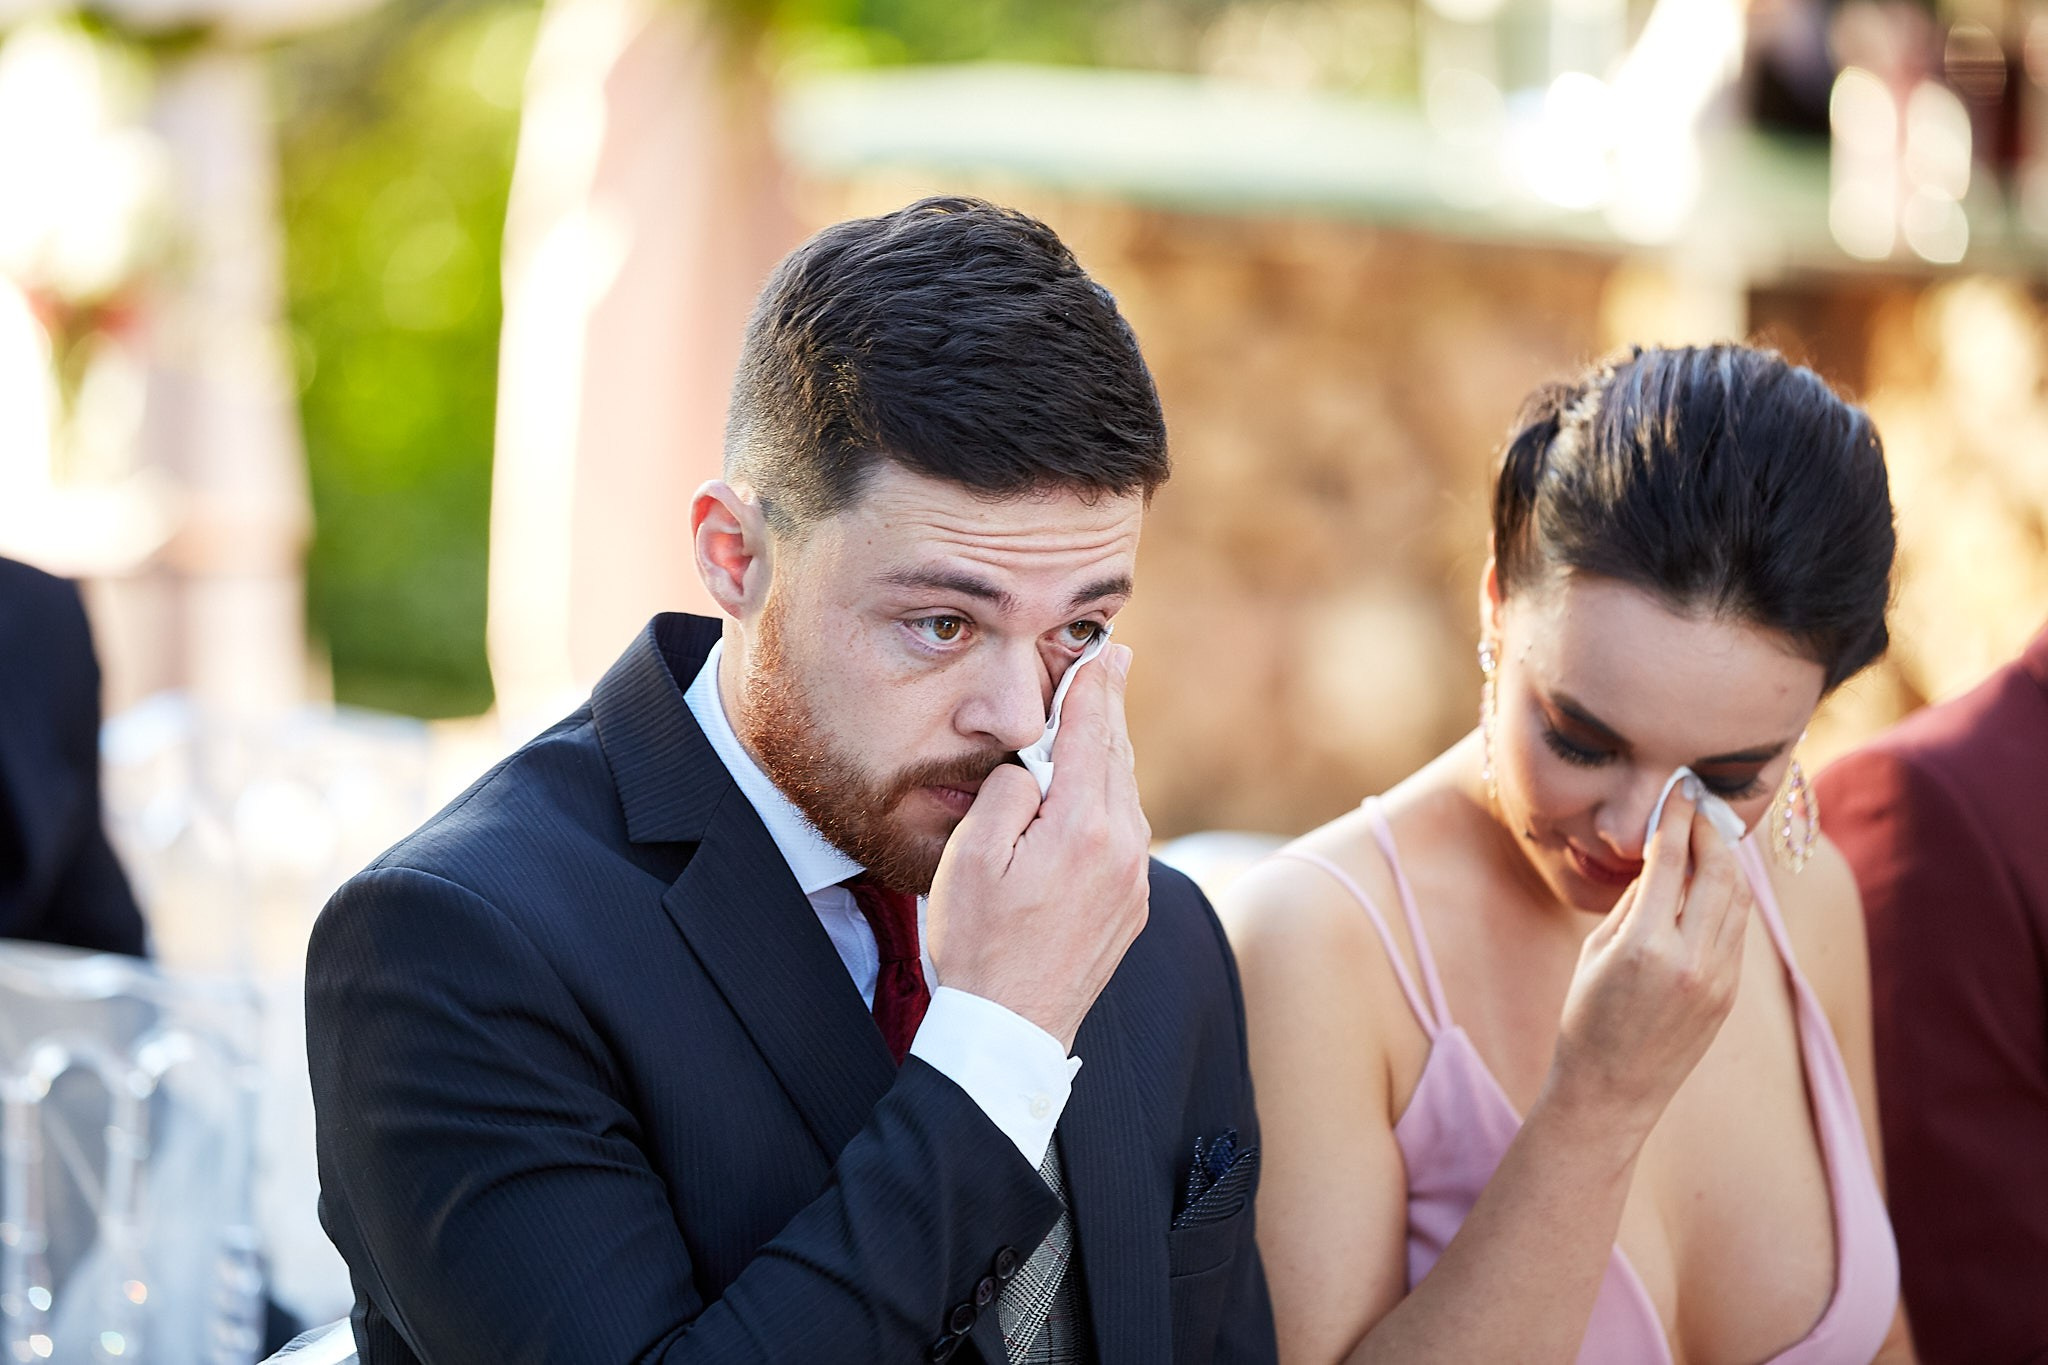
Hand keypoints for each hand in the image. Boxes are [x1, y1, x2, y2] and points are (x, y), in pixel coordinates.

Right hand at [925, 644, 1151, 1048]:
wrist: (1011, 1029)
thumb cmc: (980, 943)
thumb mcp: (972, 857)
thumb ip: (1007, 793)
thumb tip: (1032, 767)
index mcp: (1081, 827)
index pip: (1089, 735)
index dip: (1094, 687)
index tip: (1105, 652)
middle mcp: (1123, 847)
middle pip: (1116, 757)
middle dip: (1111, 707)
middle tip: (1119, 661)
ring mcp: (1134, 878)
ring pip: (1125, 794)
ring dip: (1111, 753)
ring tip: (1104, 716)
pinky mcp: (1133, 904)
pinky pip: (1126, 833)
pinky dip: (1112, 799)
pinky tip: (1098, 789)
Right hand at [1543, 784, 1752, 1142]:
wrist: (1612, 1089)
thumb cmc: (1587, 1018)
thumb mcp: (1596, 951)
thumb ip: (1634, 904)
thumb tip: (1661, 859)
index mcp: (1644, 945)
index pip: (1671, 862)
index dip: (1676, 819)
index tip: (1678, 789)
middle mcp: (1689, 959)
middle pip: (1718, 872)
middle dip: (1710, 830)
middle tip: (1697, 804)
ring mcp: (1717, 978)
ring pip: (1736, 898)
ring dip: (1727, 859)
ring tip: (1711, 833)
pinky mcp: (1728, 992)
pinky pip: (1734, 928)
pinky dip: (1727, 894)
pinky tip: (1714, 878)